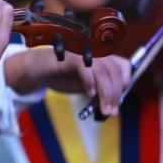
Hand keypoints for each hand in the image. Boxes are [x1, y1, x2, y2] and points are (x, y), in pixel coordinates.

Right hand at [4, 50, 131, 115]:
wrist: (37, 71)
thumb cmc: (62, 77)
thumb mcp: (86, 85)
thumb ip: (100, 90)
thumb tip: (114, 104)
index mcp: (102, 56)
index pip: (123, 66)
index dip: (125, 82)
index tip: (119, 100)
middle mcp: (95, 51)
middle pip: (114, 71)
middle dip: (115, 94)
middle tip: (111, 111)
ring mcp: (83, 52)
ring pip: (103, 71)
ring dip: (105, 93)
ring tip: (103, 109)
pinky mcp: (71, 56)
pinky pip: (86, 68)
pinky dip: (90, 83)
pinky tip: (89, 95)